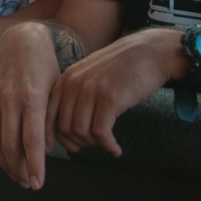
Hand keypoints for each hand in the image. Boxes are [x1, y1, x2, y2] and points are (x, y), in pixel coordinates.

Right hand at [0, 22, 58, 189]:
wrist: (21, 39)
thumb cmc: (45, 65)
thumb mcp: (56, 91)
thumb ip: (51, 120)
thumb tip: (46, 149)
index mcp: (32, 97)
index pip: (32, 140)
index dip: (35, 165)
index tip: (38, 183)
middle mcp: (10, 98)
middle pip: (10, 144)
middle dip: (19, 169)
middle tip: (27, 184)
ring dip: (4, 161)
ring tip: (15, 174)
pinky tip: (2, 155)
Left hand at [47, 27, 183, 158]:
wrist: (152, 52)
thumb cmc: (124, 68)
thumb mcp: (92, 74)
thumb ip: (77, 93)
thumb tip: (66, 126)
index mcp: (67, 77)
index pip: (48, 113)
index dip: (54, 135)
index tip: (69, 147)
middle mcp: (75, 82)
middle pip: (64, 126)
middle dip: (78, 142)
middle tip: (94, 145)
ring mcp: (91, 89)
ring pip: (81, 131)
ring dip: (94, 144)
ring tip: (107, 144)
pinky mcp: (110, 98)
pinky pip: (100, 132)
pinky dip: (108, 146)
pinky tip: (116, 149)